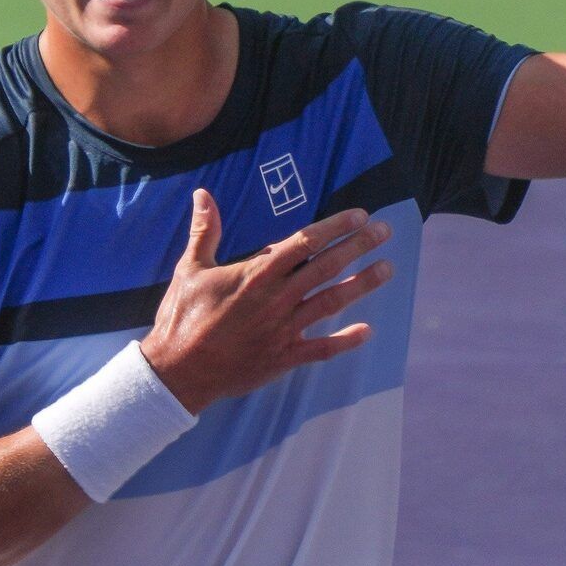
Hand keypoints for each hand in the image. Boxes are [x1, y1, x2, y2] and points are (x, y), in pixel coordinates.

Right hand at [140, 189, 392, 414]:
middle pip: (326, 266)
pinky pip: (321, 349)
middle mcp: (277, 299)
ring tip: (388, 269)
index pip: (304, 242)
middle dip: (358, 246)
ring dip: (362, 284)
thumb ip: (204, 230)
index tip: (359, 215)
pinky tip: (367, 332)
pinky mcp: (283, 358)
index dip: (335, 226)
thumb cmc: (182, 317)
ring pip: (331, 302)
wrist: (176, 371)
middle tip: (385, 231)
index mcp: (257, 274)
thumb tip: (202, 194)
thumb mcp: (190, 268)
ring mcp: (283, 329)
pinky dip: (345, 341)